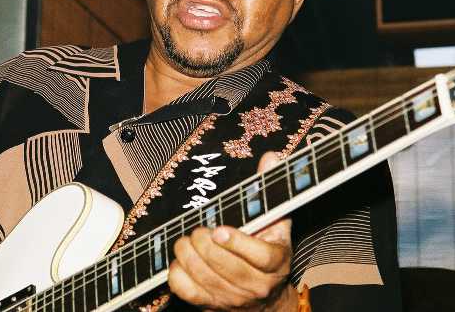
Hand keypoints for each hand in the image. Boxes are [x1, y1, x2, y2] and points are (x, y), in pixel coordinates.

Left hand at [168, 152, 297, 310]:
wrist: (267, 301)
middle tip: (197, 230)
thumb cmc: (269, 249)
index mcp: (276, 262)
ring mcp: (233, 299)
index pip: (261, 257)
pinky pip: (187, 292)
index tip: (219, 229)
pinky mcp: (211, 306)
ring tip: (186, 239)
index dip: (238, 243)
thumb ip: (269, 188)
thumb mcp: (275, 219)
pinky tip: (181, 259)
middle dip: (205, 245)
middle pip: (227, 268)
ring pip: (205, 279)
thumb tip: (271, 156)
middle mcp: (257, 285)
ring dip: (188, 255)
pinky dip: (178, 273)